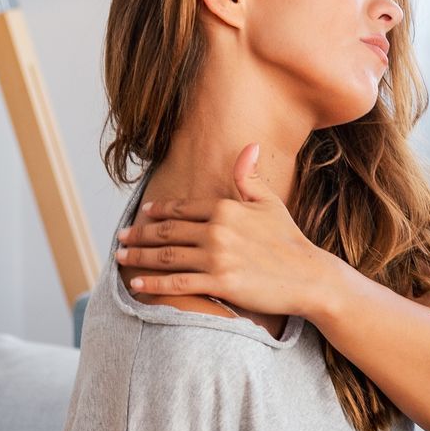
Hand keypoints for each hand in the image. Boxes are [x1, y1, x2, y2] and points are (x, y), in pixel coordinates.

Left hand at [115, 142, 332, 317]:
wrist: (308, 276)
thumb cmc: (289, 240)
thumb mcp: (270, 203)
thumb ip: (250, 177)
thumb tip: (249, 146)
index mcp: (226, 208)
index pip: (182, 208)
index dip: (158, 211)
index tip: (143, 214)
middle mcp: (217, 230)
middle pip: (167, 232)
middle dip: (139, 234)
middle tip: (121, 238)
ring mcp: (217, 258)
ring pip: (167, 256)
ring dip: (139, 257)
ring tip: (122, 258)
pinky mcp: (219, 283)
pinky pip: (178, 282)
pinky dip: (153, 283)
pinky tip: (136, 284)